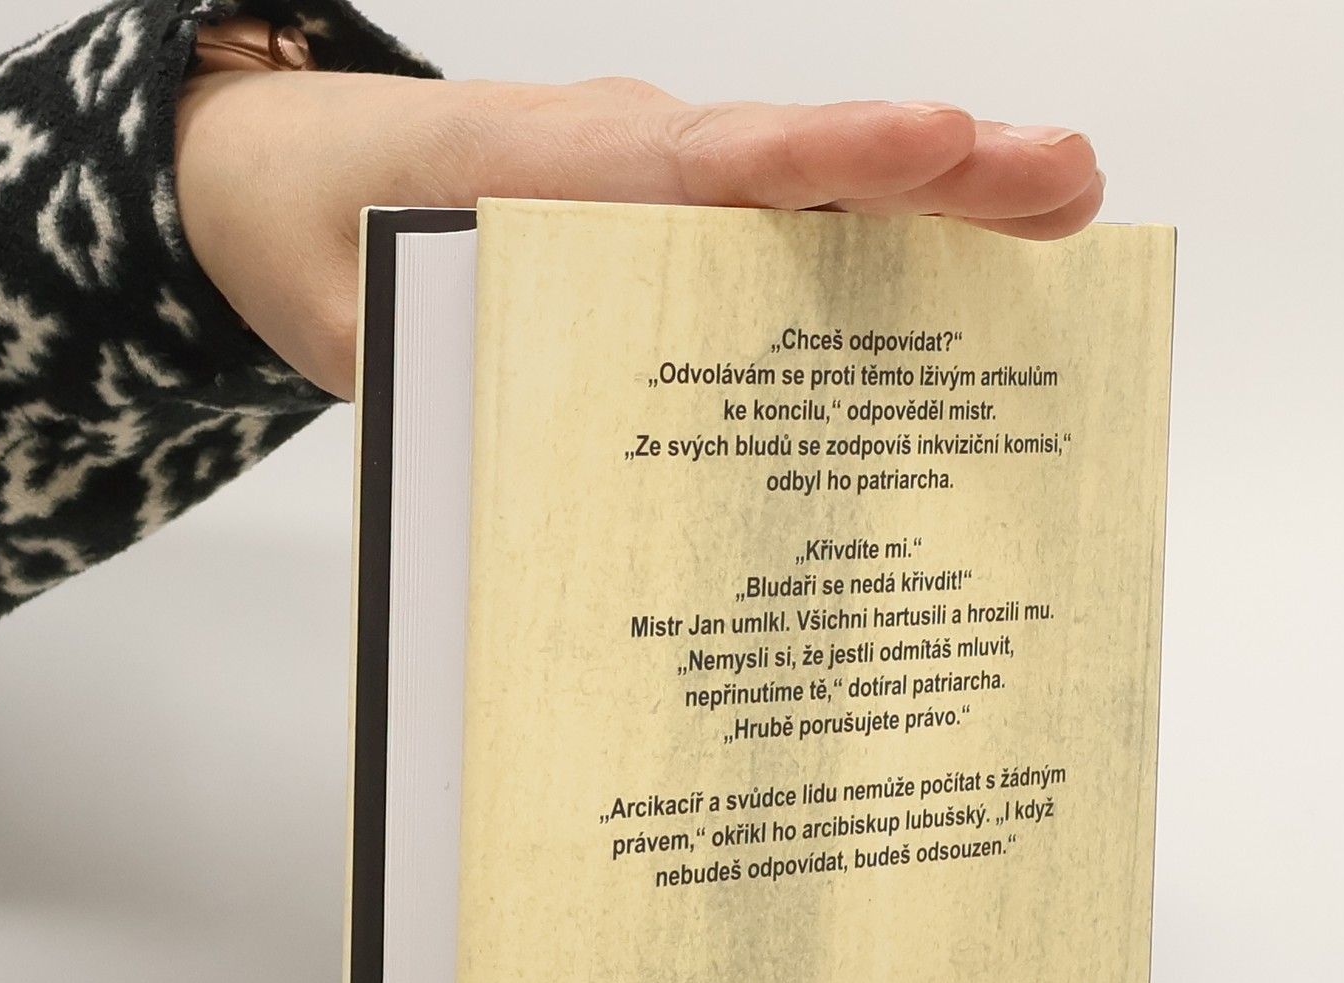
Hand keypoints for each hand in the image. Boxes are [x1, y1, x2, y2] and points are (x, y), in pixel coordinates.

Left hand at [174, 74, 1103, 400]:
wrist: (276, 182)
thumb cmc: (319, 239)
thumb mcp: (351, 322)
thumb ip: (443, 381)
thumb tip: (544, 476)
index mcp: (552, 174)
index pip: (703, 160)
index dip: (823, 157)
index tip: (931, 146)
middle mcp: (630, 170)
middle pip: (799, 165)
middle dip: (937, 175)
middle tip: (1067, 182)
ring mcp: (661, 198)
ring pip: (809, 201)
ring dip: (932, 214)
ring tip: (1060, 222)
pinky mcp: (666, 238)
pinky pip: (777, 241)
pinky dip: (872, 257)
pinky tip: (955, 304)